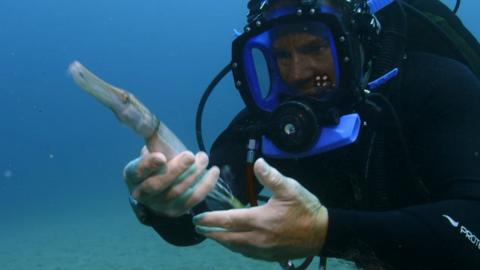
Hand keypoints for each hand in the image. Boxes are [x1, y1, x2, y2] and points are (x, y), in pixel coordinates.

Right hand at [123, 147, 219, 216]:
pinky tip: (214, 171)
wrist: (156, 194)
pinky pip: (193, 199)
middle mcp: (142, 194)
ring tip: (203, 158)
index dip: (148, 165)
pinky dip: (205, 185)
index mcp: (133, 176)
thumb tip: (152, 120)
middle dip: (177, 169)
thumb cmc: (154, 166)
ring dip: (194, 174)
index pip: (138, 171)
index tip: (161, 157)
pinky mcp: (176, 211)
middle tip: (191, 155)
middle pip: (159, 184)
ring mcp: (159, 206)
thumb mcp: (150, 152)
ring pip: (178, 192)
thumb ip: (153, 141)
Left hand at [193, 158, 327, 260]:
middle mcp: (258, 238)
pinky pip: (246, 254)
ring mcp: (263, 250)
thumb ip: (272, 176)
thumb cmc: (306, 208)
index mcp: (260, 220)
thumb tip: (257, 162)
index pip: (228, 221)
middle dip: (212, 233)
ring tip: (213, 235)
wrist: (322, 233)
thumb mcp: (290, 188)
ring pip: (236, 247)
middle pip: (227, 238)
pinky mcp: (269, 256)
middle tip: (199, 229)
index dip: (211, 219)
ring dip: (222, 242)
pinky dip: (236, 248)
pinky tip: (234, 243)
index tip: (198, 219)